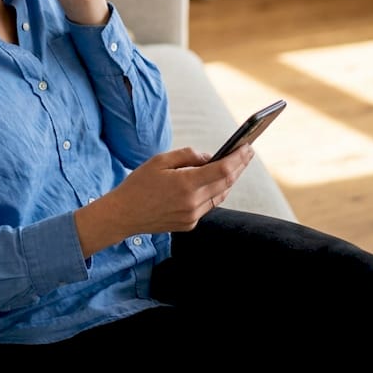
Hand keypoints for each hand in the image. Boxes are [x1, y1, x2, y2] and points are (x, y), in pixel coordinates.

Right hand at [74, 145, 255, 256]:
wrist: (123, 215)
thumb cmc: (139, 184)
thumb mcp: (160, 160)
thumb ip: (188, 156)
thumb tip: (209, 158)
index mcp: (186, 184)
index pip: (223, 170)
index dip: (239, 158)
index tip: (249, 147)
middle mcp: (193, 203)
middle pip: (226, 183)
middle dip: (239, 166)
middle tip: (247, 152)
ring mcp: (192, 216)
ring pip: (220, 196)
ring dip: (228, 180)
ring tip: (235, 165)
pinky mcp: (189, 225)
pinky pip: (208, 206)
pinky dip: (214, 193)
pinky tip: (214, 183)